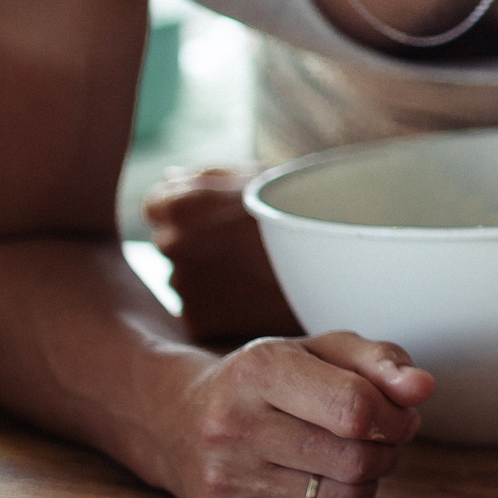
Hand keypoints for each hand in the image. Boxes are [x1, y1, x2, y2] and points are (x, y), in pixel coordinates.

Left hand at [143, 166, 299, 341]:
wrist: (340, 263)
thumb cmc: (301, 213)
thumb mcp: (254, 179)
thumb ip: (203, 177)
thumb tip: (169, 179)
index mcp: (179, 203)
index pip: (157, 206)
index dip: (190, 211)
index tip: (220, 219)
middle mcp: (169, 244)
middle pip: (169, 244)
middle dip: (197, 244)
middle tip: (245, 248)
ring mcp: (182, 285)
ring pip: (184, 279)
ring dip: (208, 277)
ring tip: (255, 273)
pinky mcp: (199, 321)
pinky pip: (200, 311)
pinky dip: (222, 307)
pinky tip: (253, 296)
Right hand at [159, 331, 434, 497]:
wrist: (177, 420)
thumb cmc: (267, 381)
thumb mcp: (320, 351)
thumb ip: (379, 361)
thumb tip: (423, 389)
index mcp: (259, 369)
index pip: (357, 407)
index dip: (397, 417)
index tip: (400, 415)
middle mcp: (232, 426)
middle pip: (356, 459)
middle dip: (385, 451)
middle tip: (376, 440)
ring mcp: (223, 481)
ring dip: (365, 483)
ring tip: (348, 460)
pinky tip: (318, 486)